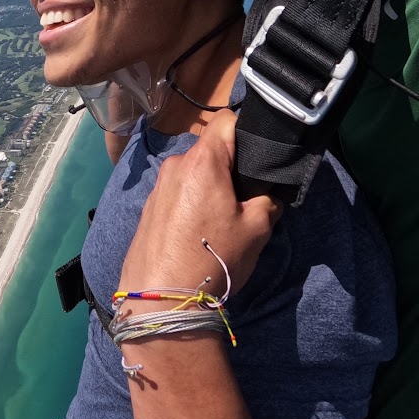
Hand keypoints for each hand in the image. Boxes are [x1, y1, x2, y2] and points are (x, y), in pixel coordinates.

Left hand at [119, 112, 280, 300]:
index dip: (248, 130)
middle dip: (231, 166)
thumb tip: (268, 192)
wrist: (163, 297)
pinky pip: (179, 191)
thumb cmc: (213, 257)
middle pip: (211, 149)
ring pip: (194, 172)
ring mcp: (158, 184)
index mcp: (203, 161)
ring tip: (224, 218)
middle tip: (248, 196)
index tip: (260, 153)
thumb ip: (268, 200)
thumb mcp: (257, 229)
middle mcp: (176, 164)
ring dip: (211, 186)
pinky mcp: (150, 206)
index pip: (227, 120)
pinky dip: (193, 201)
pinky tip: (201, 229)